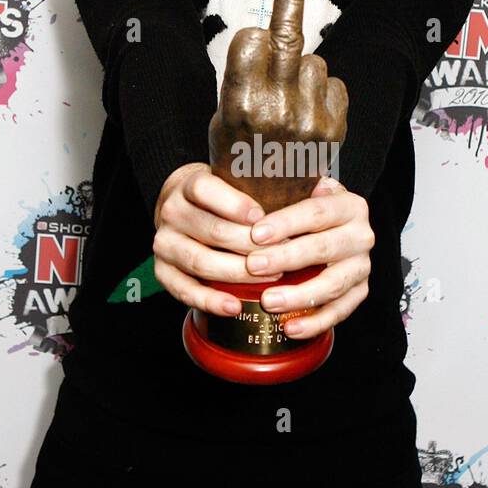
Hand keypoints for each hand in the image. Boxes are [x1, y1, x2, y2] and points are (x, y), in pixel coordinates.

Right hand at [152, 161, 282, 316]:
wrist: (183, 210)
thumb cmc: (222, 199)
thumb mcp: (237, 181)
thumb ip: (269, 184)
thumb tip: (325, 186)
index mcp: (189, 185)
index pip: (206, 190)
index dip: (235, 205)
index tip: (263, 217)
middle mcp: (171, 212)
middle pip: (212, 231)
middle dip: (251, 246)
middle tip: (284, 254)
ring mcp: (164, 244)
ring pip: (202, 262)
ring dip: (238, 274)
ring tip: (271, 279)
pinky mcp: (162, 271)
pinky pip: (184, 290)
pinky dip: (210, 301)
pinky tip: (234, 306)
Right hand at [207, 0, 347, 213]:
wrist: (269, 216)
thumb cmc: (238, 162)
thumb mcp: (222, 119)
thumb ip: (243, 76)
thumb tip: (266, 32)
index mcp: (239, 104)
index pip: (252, 37)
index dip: (254, 37)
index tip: (259, 23)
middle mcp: (276, 109)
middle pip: (288, 35)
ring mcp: (309, 120)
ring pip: (313, 61)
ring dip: (302, 73)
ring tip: (288, 108)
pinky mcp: (335, 129)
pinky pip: (335, 83)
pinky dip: (324, 93)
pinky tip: (309, 118)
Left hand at [245, 175, 373, 338]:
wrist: (334, 228)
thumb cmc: (306, 211)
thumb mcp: (301, 191)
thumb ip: (286, 187)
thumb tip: (254, 186)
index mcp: (349, 205)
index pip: (317, 212)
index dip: (286, 222)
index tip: (256, 233)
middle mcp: (361, 235)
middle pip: (325, 248)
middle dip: (287, 258)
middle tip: (254, 266)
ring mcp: (362, 266)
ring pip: (333, 284)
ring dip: (299, 295)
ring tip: (268, 301)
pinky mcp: (359, 292)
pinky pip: (340, 311)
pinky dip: (315, 323)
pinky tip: (289, 328)